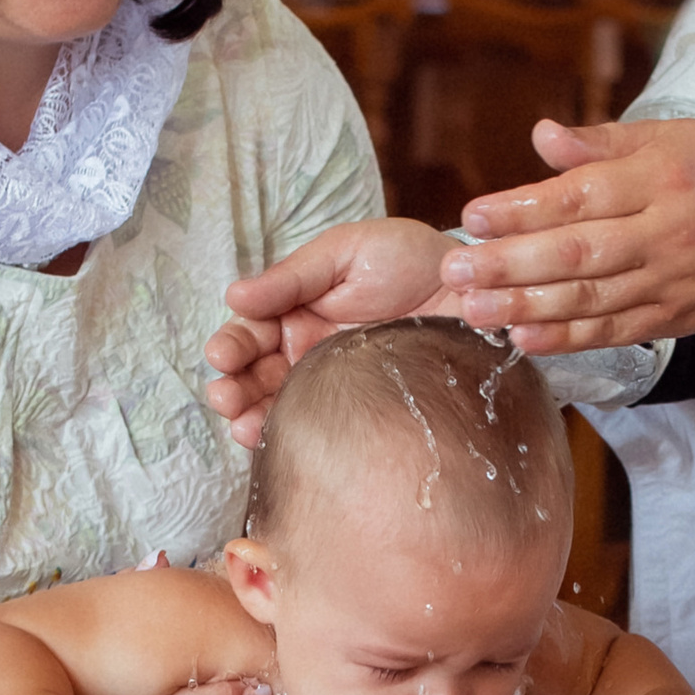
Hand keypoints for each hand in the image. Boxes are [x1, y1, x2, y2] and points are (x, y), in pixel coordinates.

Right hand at [205, 217, 456, 446]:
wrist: (473, 292)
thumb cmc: (409, 260)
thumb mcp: (346, 254)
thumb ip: (292, 278)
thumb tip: (234, 296)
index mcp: (297, 311)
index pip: (251, 332)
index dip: (232, 346)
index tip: (222, 357)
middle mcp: (306, 351)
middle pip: (254, 376)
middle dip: (232, 387)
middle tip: (224, 397)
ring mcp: (329, 384)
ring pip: (276, 406)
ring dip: (249, 417)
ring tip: (239, 424)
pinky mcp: (358, 410)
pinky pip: (314, 427)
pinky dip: (285, 435)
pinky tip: (268, 439)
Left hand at [437, 116, 694, 352]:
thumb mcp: (668, 138)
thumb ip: (600, 143)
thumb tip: (540, 136)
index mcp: (658, 179)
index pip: (580, 196)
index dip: (523, 209)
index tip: (473, 216)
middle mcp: (663, 233)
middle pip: (577, 253)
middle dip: (509, 264)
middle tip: (455, 272)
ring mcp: (669, 282)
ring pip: (590, 299)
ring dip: (526, 307)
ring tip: (473, 311)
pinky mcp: (673, 318)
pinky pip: (614, 332)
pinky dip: (567, 339)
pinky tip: (523, 339)